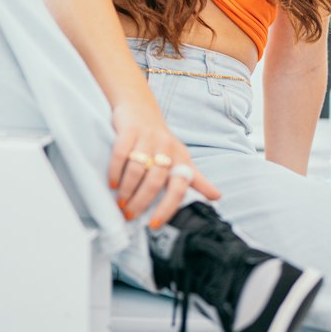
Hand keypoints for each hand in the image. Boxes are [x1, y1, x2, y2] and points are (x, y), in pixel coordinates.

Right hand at [109, 99, 220, 228]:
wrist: (140, 106)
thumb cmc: (161, 140)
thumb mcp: (181, 157)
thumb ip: (197, 179)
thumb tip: (217, 197)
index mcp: (180, 158)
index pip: (179, 187)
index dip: (168, 207)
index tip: (154, 224)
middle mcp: (166, 148)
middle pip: (155, 181)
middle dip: (141, 202)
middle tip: (129, 215)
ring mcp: (147, 138)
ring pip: (137, 169)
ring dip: (127, 190)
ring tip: (120, 203)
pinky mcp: (129, 130)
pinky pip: (121, 154)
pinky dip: (115, 171)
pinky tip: (112, 184)